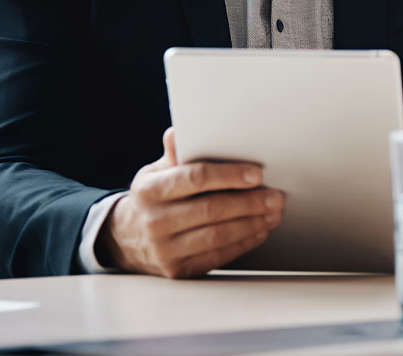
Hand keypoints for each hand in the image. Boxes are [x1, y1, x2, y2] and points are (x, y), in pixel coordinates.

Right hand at [98, 128, 283, 277]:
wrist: (128, 239)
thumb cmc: (153, 198)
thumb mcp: (156, 173)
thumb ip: (176, 155)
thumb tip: (179, 132)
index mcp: (149, 190)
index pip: (194, 178)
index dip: (229, 176)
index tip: (257, 173)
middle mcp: (154, 221)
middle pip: (211, 210)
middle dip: (249, 203)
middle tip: (275, 197)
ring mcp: (164, 250)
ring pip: (217, 237)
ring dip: (252, 224)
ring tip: (273, 214)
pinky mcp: (177, 270)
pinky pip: (217, 257)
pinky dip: (243, 243)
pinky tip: (259, 231)